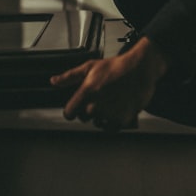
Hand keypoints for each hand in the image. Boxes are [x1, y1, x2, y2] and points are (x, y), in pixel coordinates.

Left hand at [50, 36, 167, 131]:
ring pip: (98, 123)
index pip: (69, 113)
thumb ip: (70, 76)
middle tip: (100, 98)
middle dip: (89, 110)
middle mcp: (96, 106)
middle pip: (84, 117)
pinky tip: (117, 109)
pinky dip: (113, 122)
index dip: (72, 110)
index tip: (77, 107)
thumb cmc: (116, 67)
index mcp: (86, 92)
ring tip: (110, 102)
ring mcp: (109, 114)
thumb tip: (54, 81)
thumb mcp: (90, 67)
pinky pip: (111, 128)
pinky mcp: (122, 120)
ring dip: (102, 116)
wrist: (140, 69)